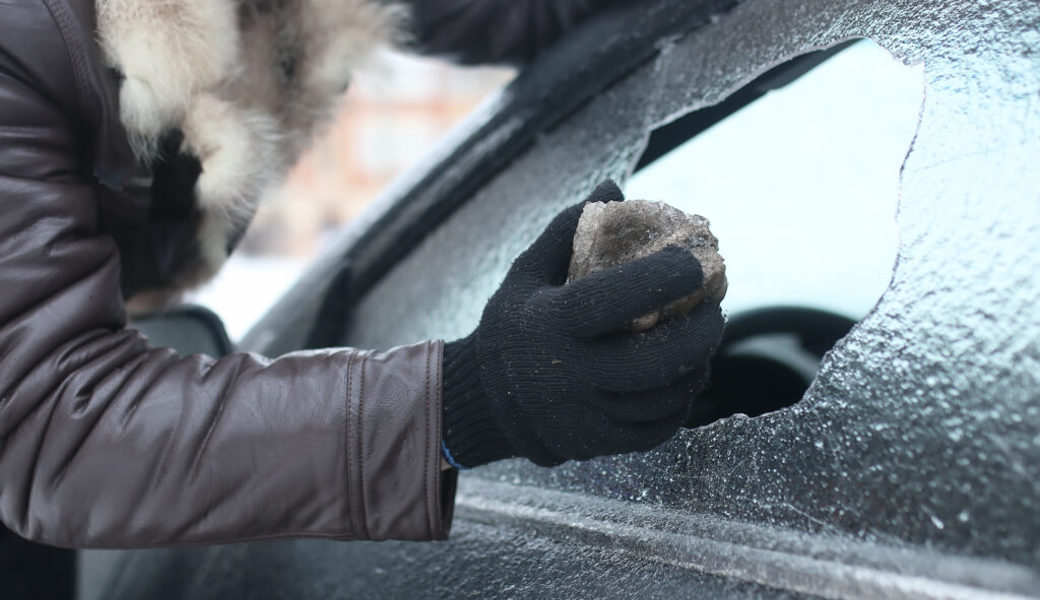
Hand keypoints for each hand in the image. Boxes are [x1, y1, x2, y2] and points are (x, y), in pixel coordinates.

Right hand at [441, 181, 724, 467]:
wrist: (485, 400)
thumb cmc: (516, 324)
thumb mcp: (527, 273)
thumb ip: (568, 229)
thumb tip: (615, 187)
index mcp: (549, 325)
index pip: (612, 300)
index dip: (663, 278)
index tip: (699, 260)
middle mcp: (567, 375)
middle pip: (653, 362)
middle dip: (700, 333)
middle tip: (718, 310)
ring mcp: (584, 416)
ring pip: (662, 399)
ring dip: (697, 367)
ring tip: (704, 340)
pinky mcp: (598, 444)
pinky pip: (656, 429)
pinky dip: (681, 402)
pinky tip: (686, 376)